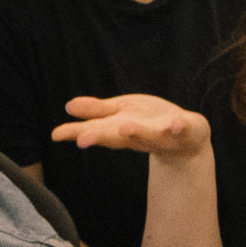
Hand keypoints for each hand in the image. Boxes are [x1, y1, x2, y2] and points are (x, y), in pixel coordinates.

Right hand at [53, 93, 211, 163]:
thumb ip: (98, 111)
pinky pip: (182, 129)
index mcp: (120, 128)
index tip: (56, 135)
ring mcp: (162, 135)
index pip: (96, 130)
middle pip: (117, 136)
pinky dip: (178, 127)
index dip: (77, 132)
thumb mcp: (121, 112)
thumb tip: (68, 106)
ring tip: (125, 127)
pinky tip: (176, 123)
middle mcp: (138, 135)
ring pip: (149, 135)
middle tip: (82, 139)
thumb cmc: (149, 122)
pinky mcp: (184, 131)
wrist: (188, 138)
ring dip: (137, 132)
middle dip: (101, 137)